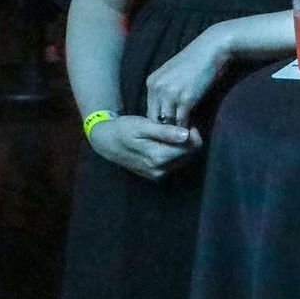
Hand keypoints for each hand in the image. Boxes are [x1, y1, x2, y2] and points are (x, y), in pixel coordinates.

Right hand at [88, 114, 202, 180]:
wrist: (107, 142)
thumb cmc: (124, 130)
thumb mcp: (142, 126)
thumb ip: (164, 132)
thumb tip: (186, 135)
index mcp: (157, 158)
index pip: (190, 148)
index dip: (192, 133)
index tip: (185, 122)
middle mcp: (160, 171)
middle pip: (188, 155)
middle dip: (187, 140)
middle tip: (177, 126)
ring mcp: (158, 175)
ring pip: (183, 159)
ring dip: (181, 146)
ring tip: (170, 133)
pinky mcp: (156, 176)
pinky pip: (174, 163)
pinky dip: (174, 152)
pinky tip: (165, 142)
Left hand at [141, 23, 235, 128]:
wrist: (214, 47)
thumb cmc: (199, 60)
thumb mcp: (175, 73)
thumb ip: (168, 89)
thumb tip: (169, 111)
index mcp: (152, 82)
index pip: (150, 110)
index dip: (161, 122)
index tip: (172, 129)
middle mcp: (156, 88)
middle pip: (155, 119)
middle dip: (166, 130)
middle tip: (177, 138)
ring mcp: (170, 94)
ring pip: (168, 123)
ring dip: (177, 132)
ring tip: (185, 138)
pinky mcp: (185, 99)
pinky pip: (182, 122)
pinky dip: (188, 130)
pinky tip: (194, 132)